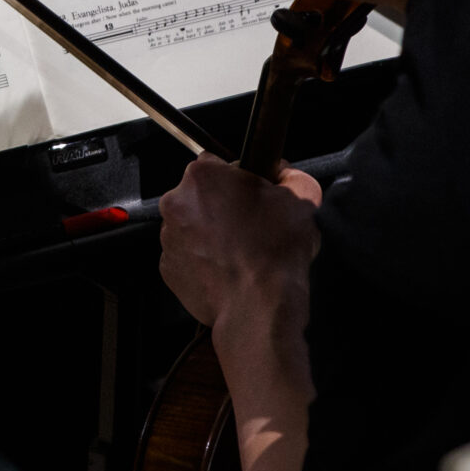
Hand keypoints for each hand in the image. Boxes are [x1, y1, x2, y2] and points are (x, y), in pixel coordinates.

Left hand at [159, 155, 320, 332]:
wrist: (258, 306)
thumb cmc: (275, 253)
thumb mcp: (302, 199)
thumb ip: (290, 175)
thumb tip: (284, 173)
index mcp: (203, 177)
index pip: (217, 164)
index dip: (237, 179)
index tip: (249, 195)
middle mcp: (176, 203)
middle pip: (200, 195)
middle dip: (221, 206)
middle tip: (249, 226)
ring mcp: (168, 237)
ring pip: (191, 226)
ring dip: (210, 233)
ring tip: (240, 252)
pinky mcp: (167, 268)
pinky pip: (185, 255)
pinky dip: (202, 260)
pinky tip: (226, 269)